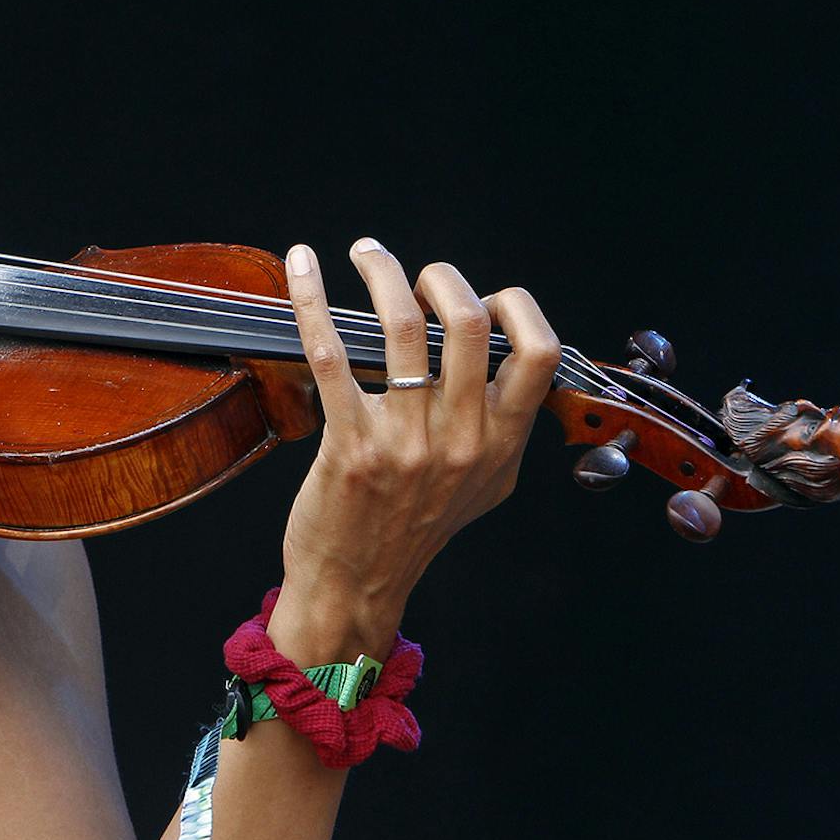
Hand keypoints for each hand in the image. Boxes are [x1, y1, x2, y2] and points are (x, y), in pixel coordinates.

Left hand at [272, 237, 560, 661]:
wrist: (356, 587)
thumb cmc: (410, 530)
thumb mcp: (482, 487)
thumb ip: (501, 428)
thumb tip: (511, 364)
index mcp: (500, 444)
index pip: (540, 353)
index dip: (515, 307)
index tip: (482, 298)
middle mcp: (460, 440)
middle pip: (469, 323)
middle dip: (442, 276)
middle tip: (415, 272)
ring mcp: (405, 443)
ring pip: (401, 326)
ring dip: (381, 270)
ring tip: (365, 251)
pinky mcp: (348, 444)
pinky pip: (330, 353)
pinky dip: (309, 298)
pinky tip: (300, 265)